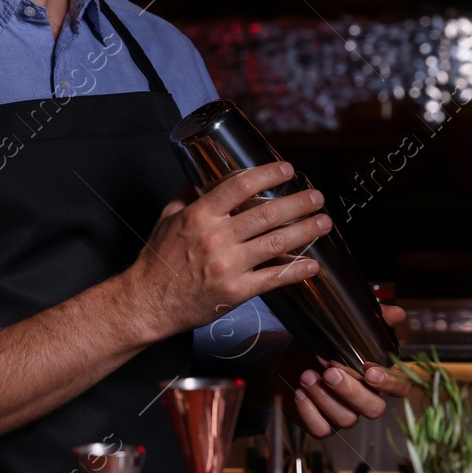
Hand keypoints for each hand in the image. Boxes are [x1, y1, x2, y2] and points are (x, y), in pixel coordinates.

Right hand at [120, 163, 333, 343]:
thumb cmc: (157, 261)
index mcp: (199, 215)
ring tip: (324, 222)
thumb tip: (203, 174)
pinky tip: (313, 264)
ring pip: (276, 243)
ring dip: (305, 230)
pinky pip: (273, 278)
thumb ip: (187, 194)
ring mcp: (228, 266)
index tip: (287, 169)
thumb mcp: (168, 218)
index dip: (268, 174)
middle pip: (267, 213)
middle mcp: (216, 238)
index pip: (240, 186)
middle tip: (316, 196)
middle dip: (298, 202)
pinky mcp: (236, 292)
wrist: (147, 302)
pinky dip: (296, 270)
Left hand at [285, 304, 409, 437]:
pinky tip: (300, 392)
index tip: (370, 372)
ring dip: (324, 397)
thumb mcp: (341, 330)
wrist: (285, 362)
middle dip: (351, 391)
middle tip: (329, 372)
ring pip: (346, 419)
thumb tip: (396, 313)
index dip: (390, 383)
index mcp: (376, 378)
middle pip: (374, 408)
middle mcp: (364, 400)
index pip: (400, 387)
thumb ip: (370, 323)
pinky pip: (322, 430)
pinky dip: (309, 412)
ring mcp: (344, 415)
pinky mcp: (322, 426)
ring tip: (307, 376)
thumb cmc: (319, 347)